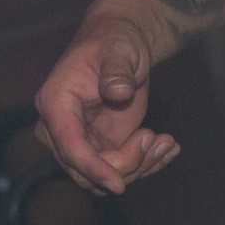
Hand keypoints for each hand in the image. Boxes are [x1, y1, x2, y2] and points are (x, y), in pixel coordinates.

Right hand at [34, 15, 179, 193]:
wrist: (123, 40)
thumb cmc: (116, 40)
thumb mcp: (119, 50)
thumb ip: (116, 70)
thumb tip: (117, 92)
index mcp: (56, 103)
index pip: (69, 146)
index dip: (92, 168)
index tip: (118, 184)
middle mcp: (61, 127)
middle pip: (85, 169)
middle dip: (126, 164)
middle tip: (158, 141)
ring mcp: (82, 138)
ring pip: (105, 174)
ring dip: (141, 166)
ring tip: (168, 143)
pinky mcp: (102, 144)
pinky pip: (120, 168)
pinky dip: (146, 163)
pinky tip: (168, 147)